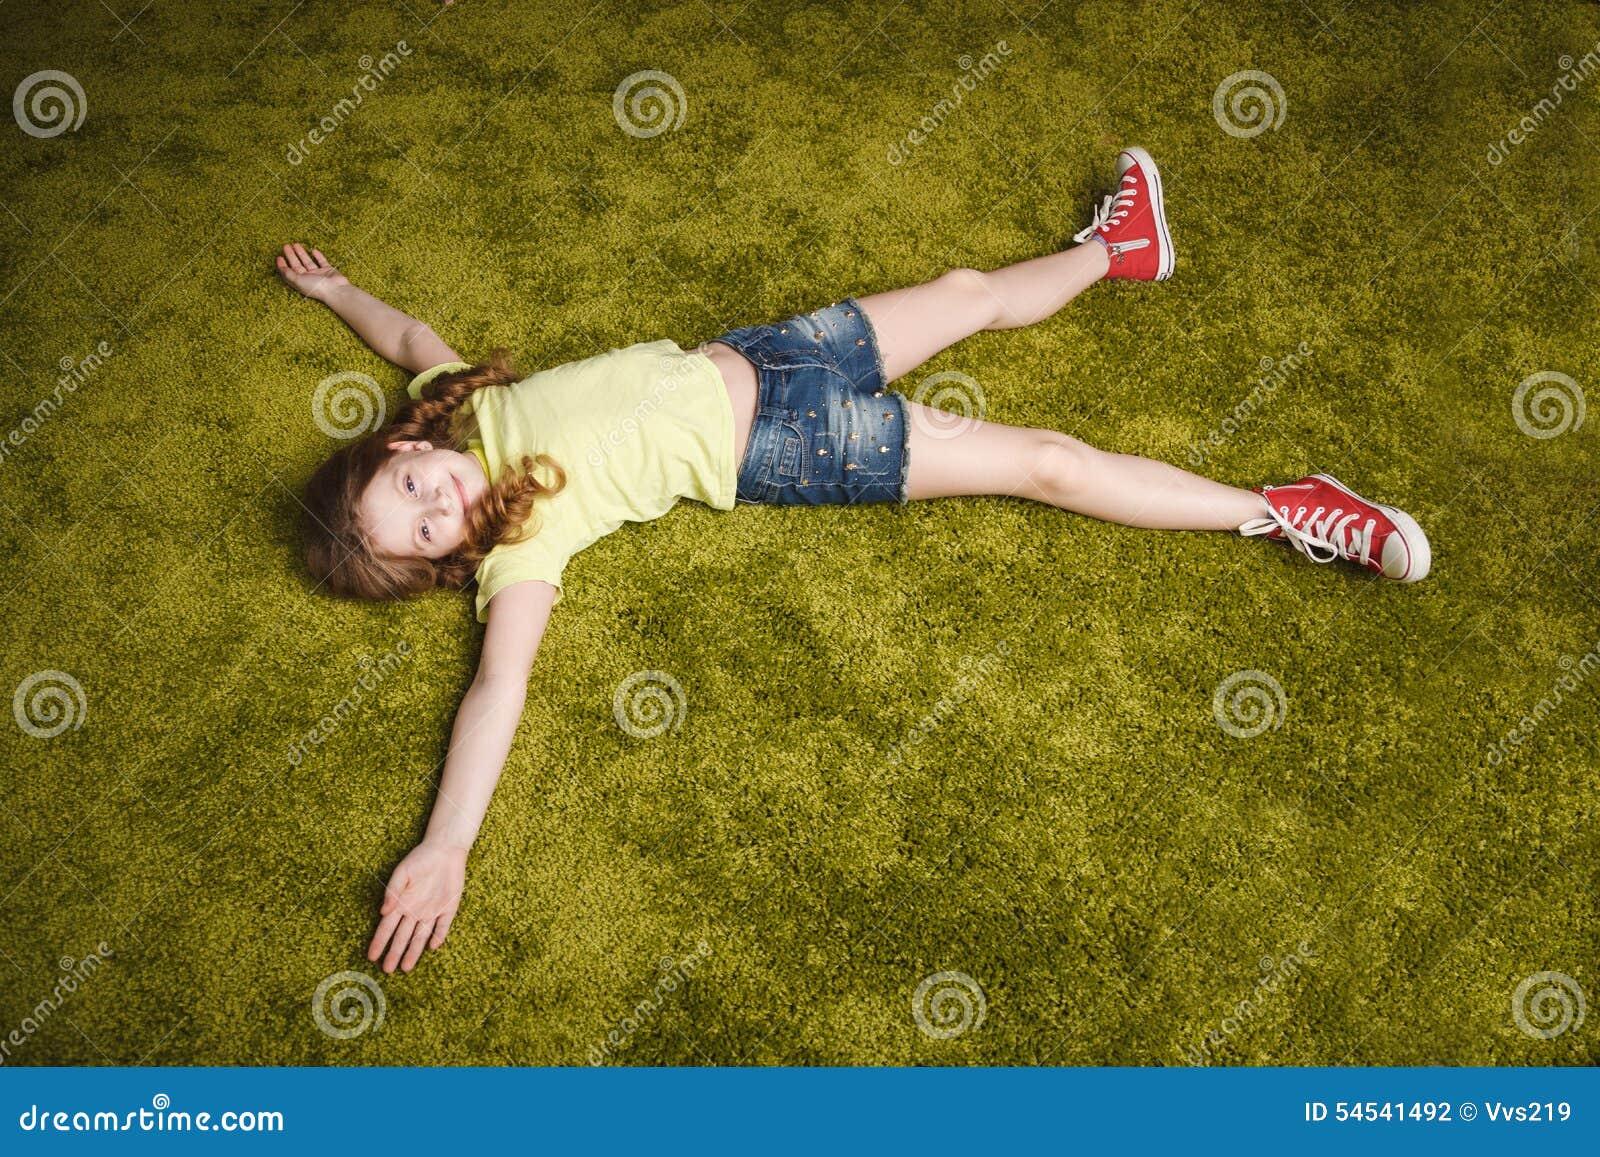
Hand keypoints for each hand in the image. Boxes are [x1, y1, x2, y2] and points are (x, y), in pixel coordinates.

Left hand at [275, 242, 349, 301]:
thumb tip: (281, 268)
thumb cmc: (316, 287)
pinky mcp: (328, 271)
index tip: (279, 257)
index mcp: (300, 282)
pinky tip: (313, 250)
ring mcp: (318, 274)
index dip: (283, 265)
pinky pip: (322, 262)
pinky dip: (318, 256)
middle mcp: (308, 278)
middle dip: (291, 256)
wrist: (336, 290)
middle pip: (297, 265)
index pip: (289, 272)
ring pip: (307, 262)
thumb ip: (288, 274)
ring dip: (301, 253)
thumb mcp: (298, 281)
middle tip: (286, 246)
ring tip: (296, 244)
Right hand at [366, 841, 466, 973]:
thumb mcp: (402, 872)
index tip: (372, 957)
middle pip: (402, 937)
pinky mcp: (448, 908)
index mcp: (401, 903)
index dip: (379, 942)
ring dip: (414, 951)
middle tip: (387, 970)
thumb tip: (383, 911)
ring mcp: (432, 911)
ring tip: (406, 968)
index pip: (387, 928)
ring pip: (421, 936)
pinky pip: (443, 926)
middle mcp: (414, 911)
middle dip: (394, 953)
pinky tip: (432, 947)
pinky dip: (438, 936)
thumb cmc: (420, 859)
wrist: (445, 849)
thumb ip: (393, 891)